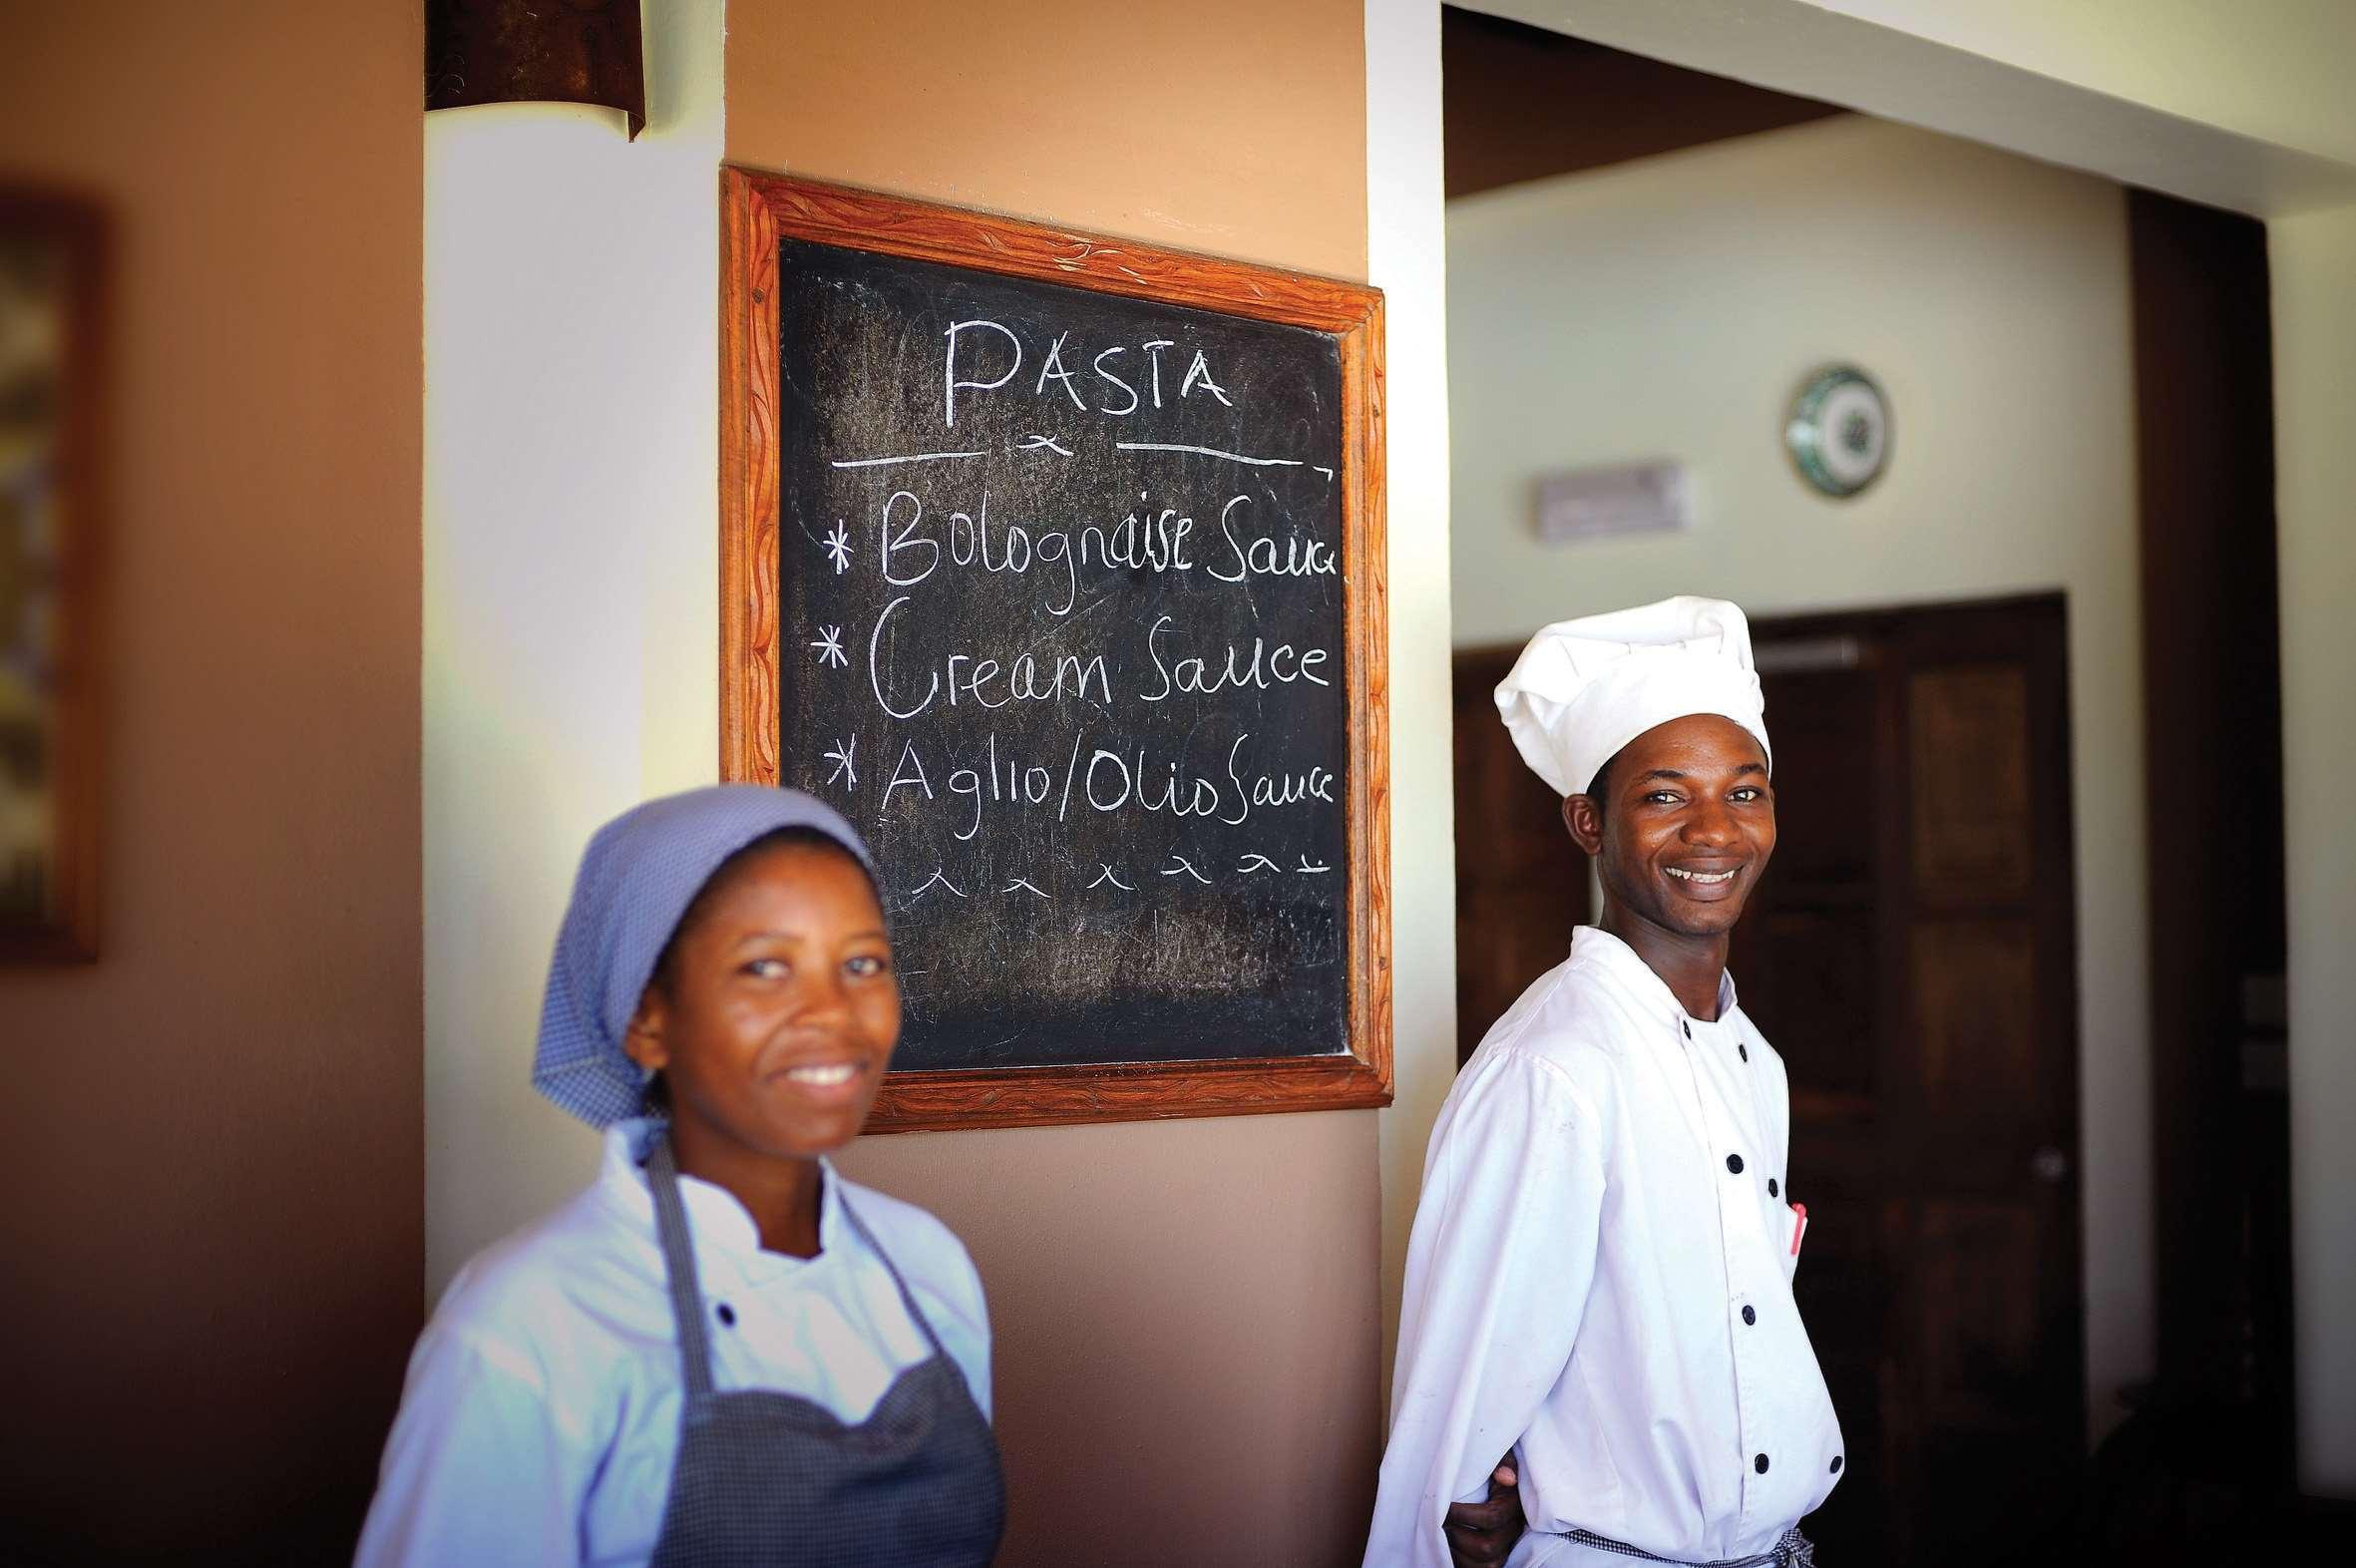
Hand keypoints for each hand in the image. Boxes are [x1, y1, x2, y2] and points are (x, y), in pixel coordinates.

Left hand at [1441, 1452, 1524, 1567]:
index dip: (1463, 1514)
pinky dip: (1454, 1561)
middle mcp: (1511, 1533)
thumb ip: (1503, 1463)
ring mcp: (1501, 1551)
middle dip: (1456, 1535)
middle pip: (1486, 1547)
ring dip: (1453, 1550)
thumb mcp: (1498, 1460)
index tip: (1443, 1507)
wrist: (1483, 1491)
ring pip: (1479, 1564)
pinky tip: (1440, 1545)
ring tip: (1436, 1533)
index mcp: (1513, 1507)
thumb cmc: (1487, 1471)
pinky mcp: (1490, 1563)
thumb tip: (1505, 1476)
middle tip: (1436, 1522)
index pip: (1493, 1517)